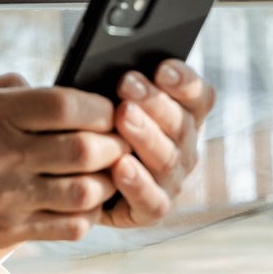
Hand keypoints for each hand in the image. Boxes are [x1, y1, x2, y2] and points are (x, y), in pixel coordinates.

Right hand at [0, 77, 130, 252]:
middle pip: (83, 148)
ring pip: (85, 190)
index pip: (64, 105)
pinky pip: (69, 225)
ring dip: (104, 180)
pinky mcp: (9, 230)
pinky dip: (86, 213)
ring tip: (102, 171)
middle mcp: (0, 155)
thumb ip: (9, 89)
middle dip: (111, 143)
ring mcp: (6, 197)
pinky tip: (81, 200)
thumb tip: (56, 89)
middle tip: (116, 140)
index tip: (106, 109)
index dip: (98, 106)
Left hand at [101, 59, 216, 227]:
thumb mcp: (104, 99)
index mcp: (182, 116)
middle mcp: (183, 148)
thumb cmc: (93, 126)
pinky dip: (137, 183)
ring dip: (145, 135)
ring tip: (122, 116)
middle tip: (127, 83)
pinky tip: (120, 165)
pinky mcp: (151, 209)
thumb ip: (119, 86)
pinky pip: (151, 200)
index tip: (162, 67)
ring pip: (167, 159)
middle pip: (181, 124)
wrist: (73, 177)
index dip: (184, 81)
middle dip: (154, 102)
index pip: (198, 96)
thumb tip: (114, 63)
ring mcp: (171, 181)